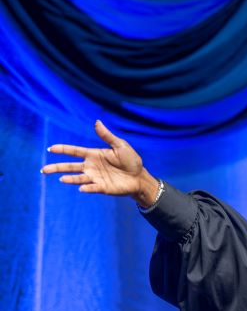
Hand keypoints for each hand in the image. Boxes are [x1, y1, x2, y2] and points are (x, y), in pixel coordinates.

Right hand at [42, 120, 159, 206]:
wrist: (140, 177)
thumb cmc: (131, 161)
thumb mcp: (120, 145)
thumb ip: (107, 136)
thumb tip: (97, 122)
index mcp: (94, 155)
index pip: (74, 151)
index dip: (63, 150)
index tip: (50, 149)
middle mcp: (91, 166)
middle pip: (70, 166)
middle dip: (57, 168)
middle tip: (43, 170)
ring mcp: (95, 177)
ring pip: (78, 178)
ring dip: (70, 179)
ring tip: (62, 179)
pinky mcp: (102, 187)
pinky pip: (92, 188)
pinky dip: (86, 188)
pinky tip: (81, 188)